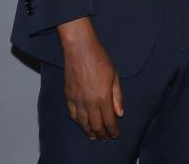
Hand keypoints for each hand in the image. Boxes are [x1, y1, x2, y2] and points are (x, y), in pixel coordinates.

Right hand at [57, 17, 123, 139]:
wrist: (80, 49)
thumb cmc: (100, 59)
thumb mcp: (115, 76)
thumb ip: (117, 96)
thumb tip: (120, 113)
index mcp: (103, 97)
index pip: (109, 120)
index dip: (112, 130)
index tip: (115, 134)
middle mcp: (89, 102)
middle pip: (96, 125)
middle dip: (102, 134)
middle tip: (106, 138)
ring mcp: (77, 100)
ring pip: (83, 122)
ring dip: (89, 131)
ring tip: (94, 137)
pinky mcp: (68, 96)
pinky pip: (73, 114)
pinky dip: (78, 122)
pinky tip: (82, 124)